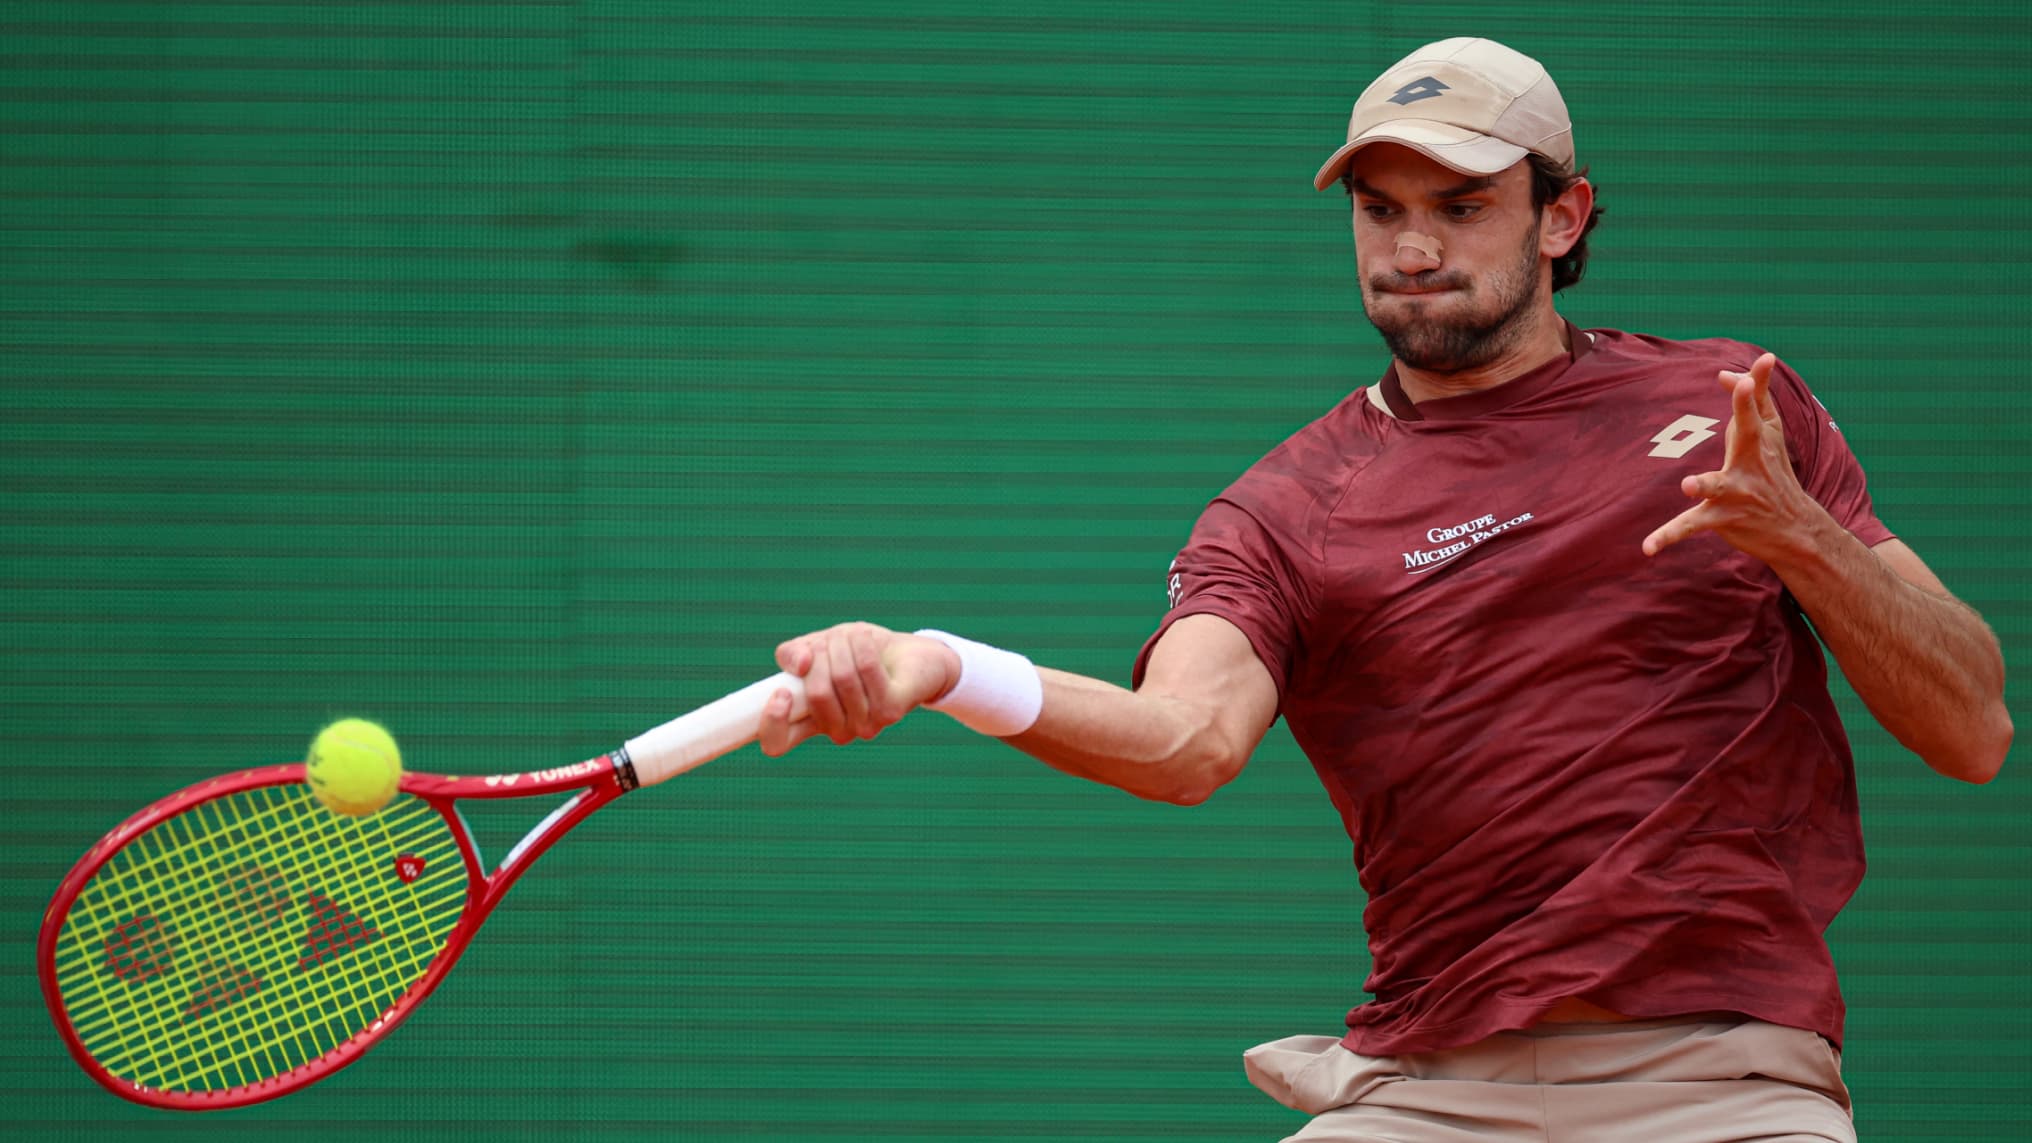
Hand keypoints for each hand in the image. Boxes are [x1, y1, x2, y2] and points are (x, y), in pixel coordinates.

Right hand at [757, 622, 960, 755]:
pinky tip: (864, 636)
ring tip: (849, 635)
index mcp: (811, 723)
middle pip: (815, 694)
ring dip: (841, 643)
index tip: (780, 693)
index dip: (771, 723)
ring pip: (842, 677)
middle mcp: (838, 731)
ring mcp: (866, 726)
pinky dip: (861, 643)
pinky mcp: (892, 711)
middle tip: (828, 640)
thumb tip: (800, 665)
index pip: (777, 743)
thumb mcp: (815, 647)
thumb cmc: (856, 653)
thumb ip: (793, 655)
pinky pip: (866, 669)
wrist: (909, 654)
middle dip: (820, 654)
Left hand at [1641, 353, 1822, 562]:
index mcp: (1759, 441)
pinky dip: (1668, 536)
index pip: (1757, 406)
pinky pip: (1689, 526)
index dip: (1756, 383)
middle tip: (1743, 387)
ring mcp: (1736, 492)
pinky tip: (1647, 549)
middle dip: (1745, 411)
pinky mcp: (1720, 518)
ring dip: (1705, 484)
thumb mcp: (1769, 436)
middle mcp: (1750, 463)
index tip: (1764, 360)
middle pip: (1746, 432)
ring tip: (1689, 485)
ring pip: (1718, 486)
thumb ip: (1750, 401)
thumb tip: (1725, 372)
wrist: (1794, 528)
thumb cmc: (1775, 473)